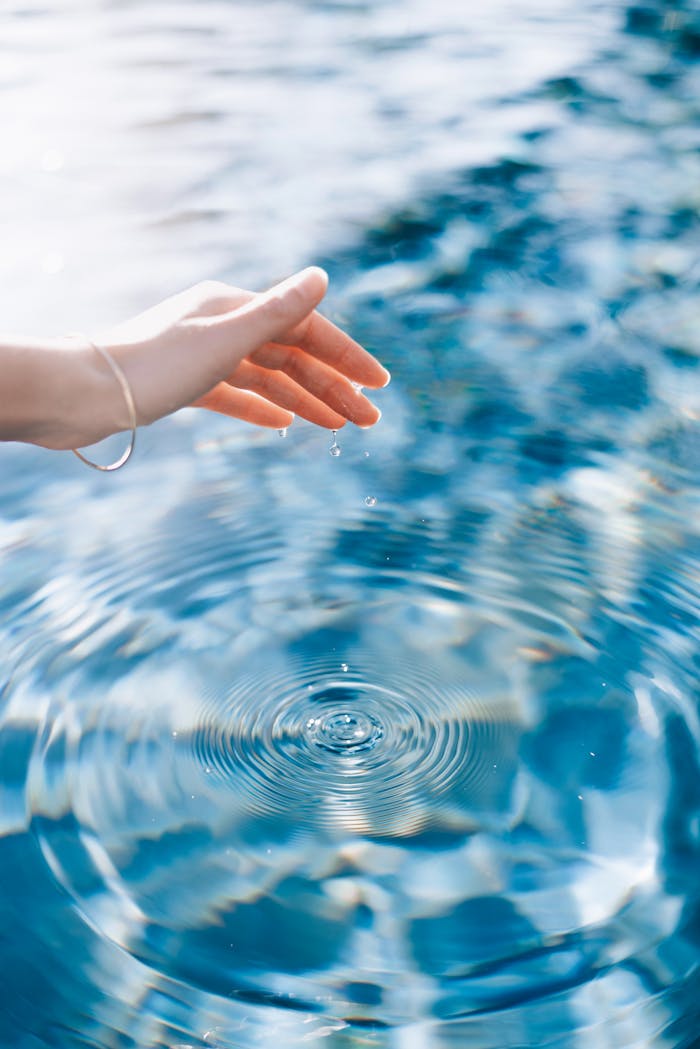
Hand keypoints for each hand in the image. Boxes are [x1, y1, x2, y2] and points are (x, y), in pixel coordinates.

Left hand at [99, 267, 389, 433]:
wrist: (84, 394)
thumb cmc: (152, 365)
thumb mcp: (225, 339)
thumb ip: (276, 312)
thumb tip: (322, 276)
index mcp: (234, 306)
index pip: (305, 329)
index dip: (345, 356)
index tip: (379, 385)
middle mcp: (221, 324)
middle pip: (290, 356)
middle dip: (332, 387)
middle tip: (370, 420)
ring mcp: (203, 354)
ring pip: (267, 378)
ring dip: (305, 401)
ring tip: (338, 427)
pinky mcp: (184, 383)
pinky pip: (236, 394)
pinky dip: (262, 408)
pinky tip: (284, 425)